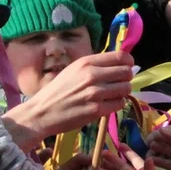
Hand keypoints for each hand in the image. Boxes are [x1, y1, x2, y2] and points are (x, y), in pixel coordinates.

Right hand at [2, 51, 132, 151]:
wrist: (42, 112)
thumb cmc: (58, 91)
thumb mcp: (74, 70)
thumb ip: (94, 66)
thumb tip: (119, 64)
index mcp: (86, 62)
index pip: (121, 57)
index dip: (129, 62)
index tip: (127, 67)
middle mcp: (92, 75)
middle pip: (126, 72)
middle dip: (126, 78)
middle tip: (119, 83)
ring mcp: (95, 93)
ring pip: (126, 88)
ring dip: (123, 92)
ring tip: (113, 95)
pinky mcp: (97, 110)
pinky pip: (119, 103)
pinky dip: (117, 104)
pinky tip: (108, 104)